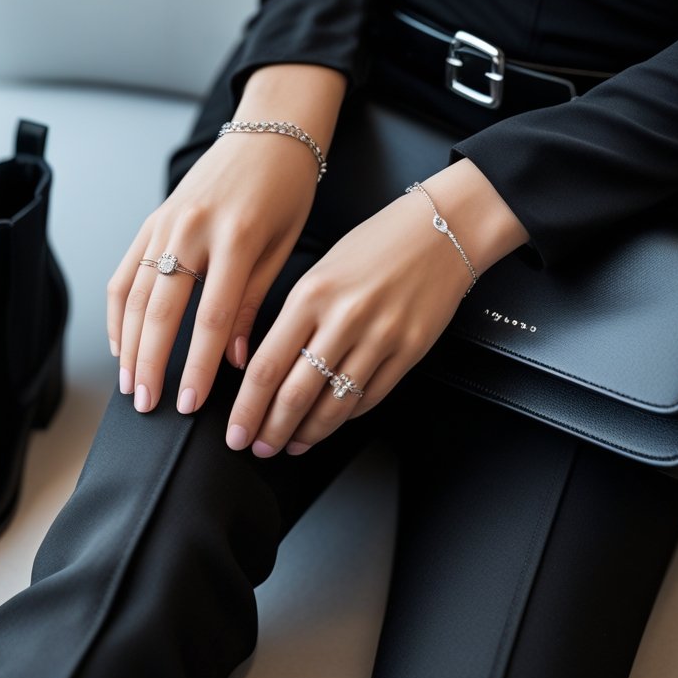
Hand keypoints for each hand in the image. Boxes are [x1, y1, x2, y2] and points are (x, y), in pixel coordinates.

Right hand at [106, 65, 345, 414]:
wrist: (269, 132)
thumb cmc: (285, 190)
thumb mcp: (282, 249)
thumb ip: (254, 305)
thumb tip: (236, 362)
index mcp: (236, 238)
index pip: (211, 318)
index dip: (196, 367)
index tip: (189, 403)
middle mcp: (192, 229)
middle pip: (161, 312)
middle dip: (151, 365)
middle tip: (147, 404)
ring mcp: (165, 224)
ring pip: (135, 295)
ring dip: (129, 346)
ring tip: (131, 385)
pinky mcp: (150, 221)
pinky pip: (124, 273)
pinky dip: (119, 313)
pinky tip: (122, 344)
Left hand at [224, 160, 529, 455]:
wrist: (441, 229)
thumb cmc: (374, 246)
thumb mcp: (320, 271)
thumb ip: (293, 320)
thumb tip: (263, 372)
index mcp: (311, 295)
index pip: (267, 367)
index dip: (246, 409)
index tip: (236, 431)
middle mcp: (344, 318)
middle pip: (296, 394)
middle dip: (271, 430)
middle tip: (258, 448)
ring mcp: (380, 337)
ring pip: (334, 404)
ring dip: (308, 433)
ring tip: (291, 444)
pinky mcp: (410, 350)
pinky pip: (370, 397)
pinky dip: (345, 416)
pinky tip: (330, 423)